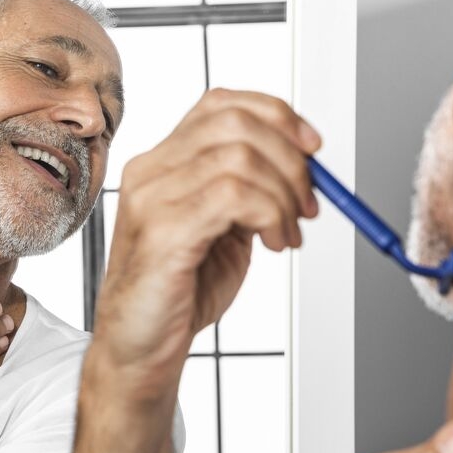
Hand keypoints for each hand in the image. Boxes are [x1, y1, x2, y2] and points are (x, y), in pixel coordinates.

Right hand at [95, 88, 320, 380]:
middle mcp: (151, 170)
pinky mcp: (163, 232)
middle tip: (307, 203)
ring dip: (283, 195)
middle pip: (234, 122)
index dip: (275, 115)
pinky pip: (232, 196)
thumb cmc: (181, 289)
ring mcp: (152, 198)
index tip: (311, 148)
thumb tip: (303, 161)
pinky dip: (270, 214)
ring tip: (287, 233)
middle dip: (290, 159)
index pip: (220, 103)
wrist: (140, 349)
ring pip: (238, 156)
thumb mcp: (225, 226)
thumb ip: (250, 188)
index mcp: (163, 161)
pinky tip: (273, 243)